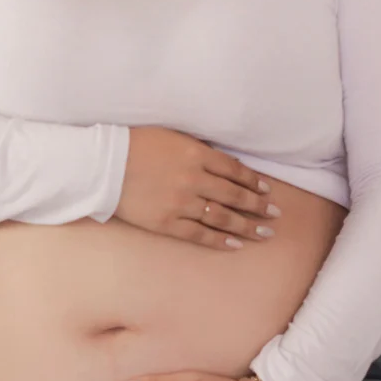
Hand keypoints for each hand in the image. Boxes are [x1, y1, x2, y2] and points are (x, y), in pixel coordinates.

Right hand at [114, 126, 280, 250]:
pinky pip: (199, 234)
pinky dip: (219, 239)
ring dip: (247, 226)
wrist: (104, 165)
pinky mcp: (167, 222)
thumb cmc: (137, 144)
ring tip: (264, 233)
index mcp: (196, 154)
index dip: (254, 182)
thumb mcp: (173, 137)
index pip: (235, 171)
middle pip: (235, 196)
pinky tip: (235, 244)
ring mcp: (181, 203)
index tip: (267, 190)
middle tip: (275, 215)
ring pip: (222, 217)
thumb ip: (199, 150)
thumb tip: (224, 164)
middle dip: (258, 206)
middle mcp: (193, 179)